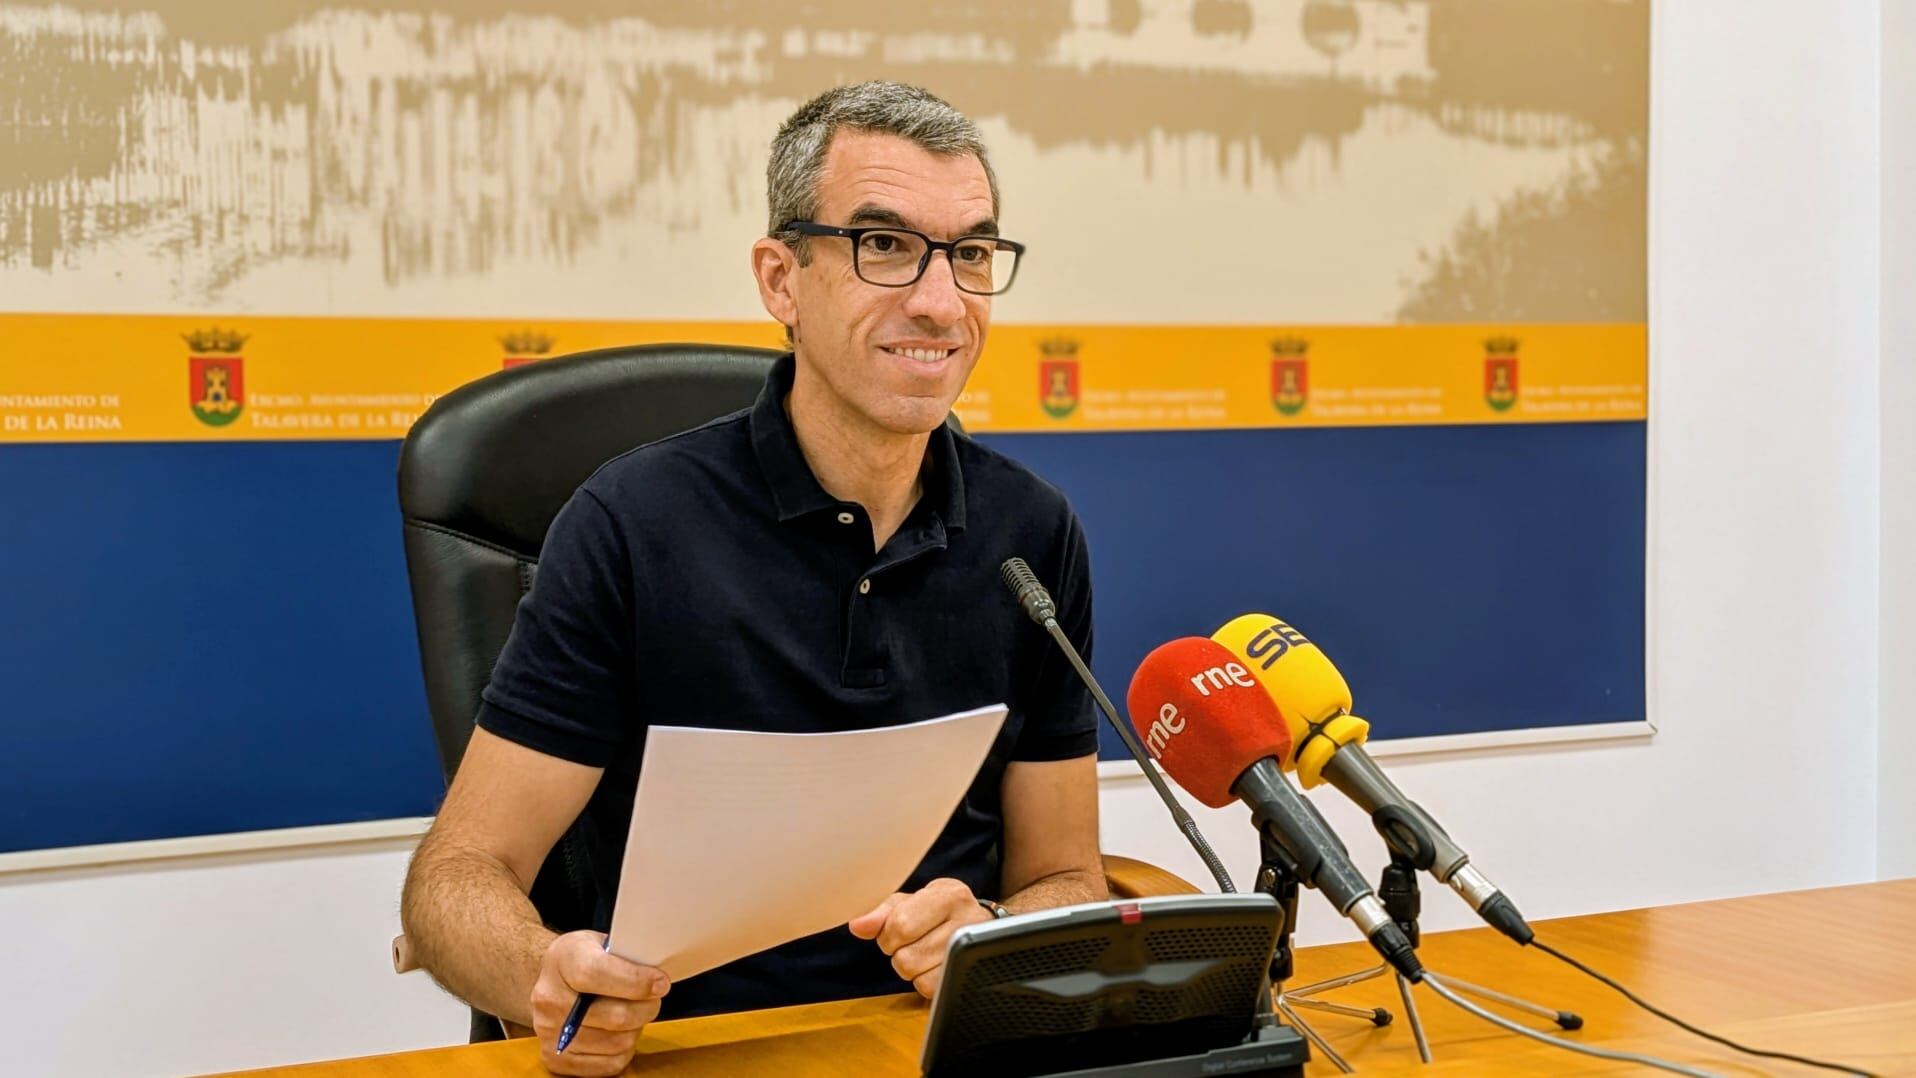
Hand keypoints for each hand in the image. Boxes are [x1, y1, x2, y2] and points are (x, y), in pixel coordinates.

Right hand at [529, 930, 670, 1076]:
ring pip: (617, 1042)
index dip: (635, 981)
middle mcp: (549, 998)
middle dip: (646, 1007)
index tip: (661, 983)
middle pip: (615, 1016)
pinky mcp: (557, 1060)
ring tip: (633, 1012)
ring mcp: (550, 1032)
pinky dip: (624, 1050)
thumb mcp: (601, 941)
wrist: (552, 982)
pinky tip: (620, 1032)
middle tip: (654, 998)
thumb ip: (627, 956)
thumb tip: (658, 979)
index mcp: (562, 959)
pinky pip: (609, 1064)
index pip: (596, 973)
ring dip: (636, 1029)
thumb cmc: (585, 959)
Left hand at [848, 878, 993, 999]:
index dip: (888, 934)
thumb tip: (858, 925)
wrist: (981, 927)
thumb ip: (881, 912)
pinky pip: (930, 990)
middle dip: (900, 953)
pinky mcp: (969, 976)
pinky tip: (935, 967)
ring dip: (913, 969)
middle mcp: (967, 920)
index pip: (900, 925)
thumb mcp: (912, 902)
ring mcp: (972, 951)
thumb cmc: (940, 912)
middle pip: (906, 955)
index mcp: (949, 895)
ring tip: (926, 953)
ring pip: (917, 975)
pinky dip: (925, 983)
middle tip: (914, 942)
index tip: (897, 930)